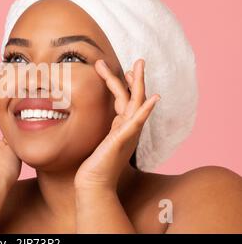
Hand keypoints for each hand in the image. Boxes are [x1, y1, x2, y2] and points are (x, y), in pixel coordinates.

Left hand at [74, 58, 159, 190]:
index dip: (123, 83)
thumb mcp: (97, 140)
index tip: (121, 70)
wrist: (93, 183)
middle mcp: (127, 128)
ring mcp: (127, 134)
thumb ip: (100, 129)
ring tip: (139, 67)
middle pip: (134, 98)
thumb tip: (92, 118)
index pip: (125, 100)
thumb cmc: (94, 165)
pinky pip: (136, 123)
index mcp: (120, 126)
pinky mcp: (123, 141)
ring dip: (139, 84)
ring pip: (136, 104)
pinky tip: (152, 98)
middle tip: (138, 60)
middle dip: (135, 78)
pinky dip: (145, 110)